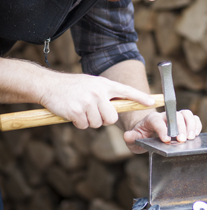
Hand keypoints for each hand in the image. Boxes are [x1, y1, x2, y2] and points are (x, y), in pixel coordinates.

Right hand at [39, 71, 154, 129]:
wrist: (50, 85)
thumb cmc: (72, 86)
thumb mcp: (92, 83)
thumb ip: (105, 94)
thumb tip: (115, 109)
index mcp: (104, 84)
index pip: (126, 91)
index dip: (139, 97)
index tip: (152, 102)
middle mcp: (98, 92)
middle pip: (112, 118)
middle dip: (103, 119)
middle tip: (92, 112)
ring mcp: (88, 102)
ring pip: (98, 124)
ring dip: (89, 121)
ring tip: (80, 109)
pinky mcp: (77, 111)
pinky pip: (84, 126)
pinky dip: (78, 123)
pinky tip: (72, 113)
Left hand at [123, 110, 201, 153]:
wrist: (146, 131)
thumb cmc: (141, 135)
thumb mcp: (133, 139)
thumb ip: (130, 138)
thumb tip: (128, 136)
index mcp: (152, 119)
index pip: (158, 121)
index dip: (162, 130)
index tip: (166, 140)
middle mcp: (165, 116)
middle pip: (175, 115)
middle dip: (179, 128)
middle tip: (181, 141)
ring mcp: (175, 118)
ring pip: (186, 114)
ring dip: (190, 125)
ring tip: (191, 138)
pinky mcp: (184, 122)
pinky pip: (194, 118)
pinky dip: (197, 125)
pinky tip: (195, 135)